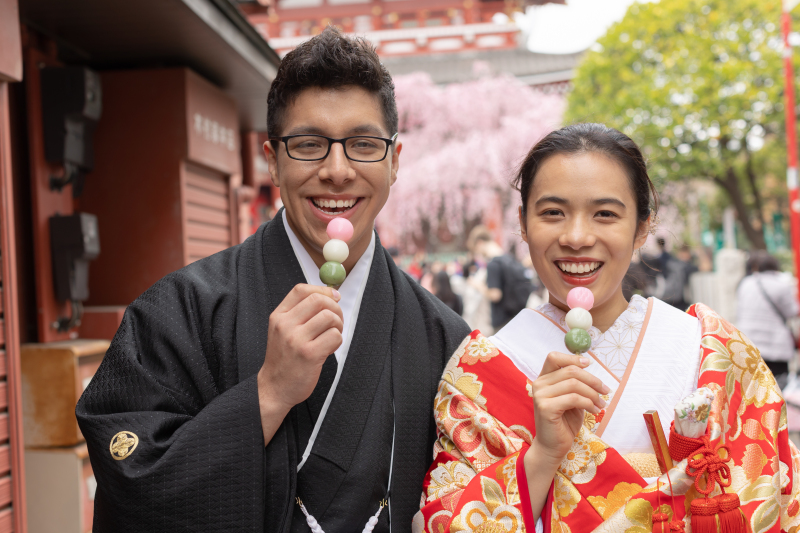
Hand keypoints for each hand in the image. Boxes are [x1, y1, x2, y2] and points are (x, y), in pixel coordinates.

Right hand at [257, 285, 343, 443]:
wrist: (274, 388)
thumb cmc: (284, 359)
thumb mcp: (282, 330)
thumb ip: (301, 312)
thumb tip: (332, 294)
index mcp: (278, 316)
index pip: (301, 290)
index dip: (322, 290)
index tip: (334, 296)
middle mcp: (285, 325)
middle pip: (319, 300)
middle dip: (335, 307)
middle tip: (336, 321)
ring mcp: (296, 340)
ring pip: (329, 317)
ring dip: (338, 325)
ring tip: (331, 336)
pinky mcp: (309, 354)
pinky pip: (335, 336)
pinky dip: (338, 341)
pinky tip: (329, 349)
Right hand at [522, 352, 609, 519]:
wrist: (553, 447)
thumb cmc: (563, 423)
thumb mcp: (572, 399)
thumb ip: (575, 384)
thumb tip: (589, 370)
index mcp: (543, 379)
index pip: (553, 357)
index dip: (572, 357)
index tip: (589, 364)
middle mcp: (539, 384)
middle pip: (570, 370)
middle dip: (592, 380)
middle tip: (605, 391)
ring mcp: (540, 395)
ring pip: (574, 384)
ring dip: (593, 393)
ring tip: (601, 404)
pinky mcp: (546, 408)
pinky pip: (574, 398)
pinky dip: (589, 403)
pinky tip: (594, 411)